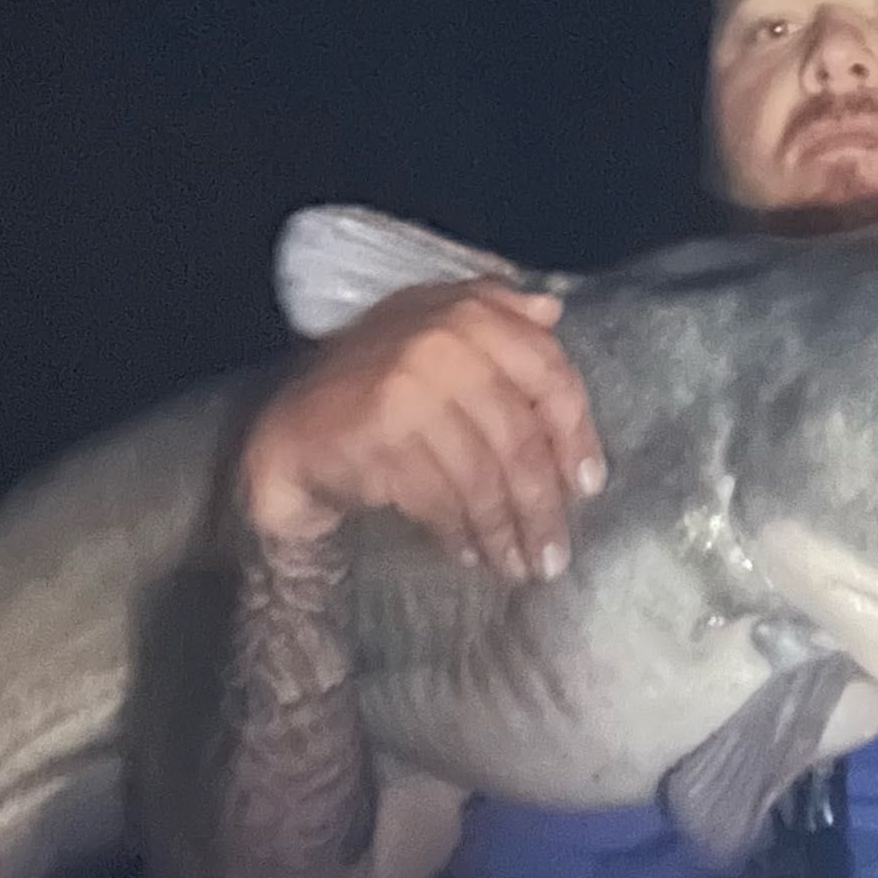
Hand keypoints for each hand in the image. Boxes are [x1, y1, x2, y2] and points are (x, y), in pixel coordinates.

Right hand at [240, 281, 605, 581]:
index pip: (549, 374)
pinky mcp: (380, 433)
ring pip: (482, 475)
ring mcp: (409, 385)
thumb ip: (496, 316)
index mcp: (468, 310)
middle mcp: (443, 339)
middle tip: (554, 556)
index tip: (588, 489)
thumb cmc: (373, 385)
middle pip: (519, 437)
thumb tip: (554, 310)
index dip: (576, 436)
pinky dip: (460, 533)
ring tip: (518, 566)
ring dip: (503, 530)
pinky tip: (470, 554)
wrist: (289, 431)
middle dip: (541, 505)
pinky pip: (440, 497)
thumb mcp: (431, 332)